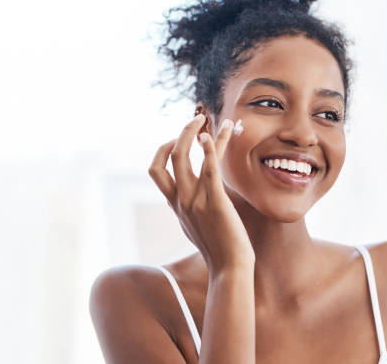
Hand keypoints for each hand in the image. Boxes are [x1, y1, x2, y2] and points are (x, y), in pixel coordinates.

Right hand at [149, 114, 254, 273]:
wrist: (230, 268)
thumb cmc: (219, 249)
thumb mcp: (197, 227)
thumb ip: (190, 211)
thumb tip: (192, 202)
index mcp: (176, 205)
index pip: (156, 171)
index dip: (162, 151)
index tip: (178, 139)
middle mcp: (181, 200)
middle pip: (169, 158)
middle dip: (181, 134)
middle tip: (196, 119)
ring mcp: (195, 200)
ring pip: (185, 157)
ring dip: (195, 133)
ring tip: (207, 118)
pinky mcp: (215, 201)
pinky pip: (209, 168)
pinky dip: (211, 148)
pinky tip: (217, 134)